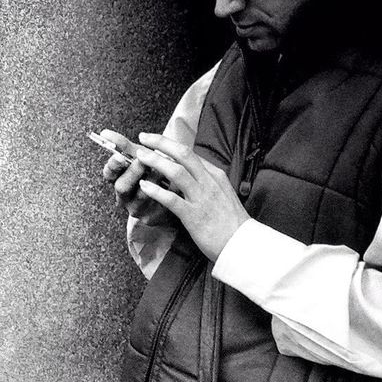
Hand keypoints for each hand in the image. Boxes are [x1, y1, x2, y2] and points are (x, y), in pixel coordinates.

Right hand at [98, 128, 174, 229]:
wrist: (172, 198)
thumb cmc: (153, 175)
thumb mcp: (139, 160)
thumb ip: (125, 147)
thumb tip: (105, 133)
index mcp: (117, 181)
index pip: (108, 174)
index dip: (112, 165)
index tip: (119, 156)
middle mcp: (123, 197)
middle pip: (121, 187)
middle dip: (132, 172)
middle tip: (143, 160)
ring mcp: (136, 209)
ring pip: (141, 195)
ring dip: (153, 180)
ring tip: (165, 169)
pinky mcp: (151, 218)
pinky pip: (159, 204)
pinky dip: (168, 191)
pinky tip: (176, 184)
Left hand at [131, 132, 249, 260]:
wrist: (242, 244)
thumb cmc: (230, 221)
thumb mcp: (222, 193)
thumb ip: (206, 181)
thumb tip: (189, 172)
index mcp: (215, 175)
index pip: (191, 154)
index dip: (170, 145)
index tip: (155, 141)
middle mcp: (209, 182)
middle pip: (183, 154)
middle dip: (161, 143)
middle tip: (144, 137)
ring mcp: (202, 198)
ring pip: (176, 172)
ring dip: (155, 162)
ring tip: (139, 156)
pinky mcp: (194, 215)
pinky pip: (172, 199)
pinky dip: (156, 190)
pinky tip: (144, 185)